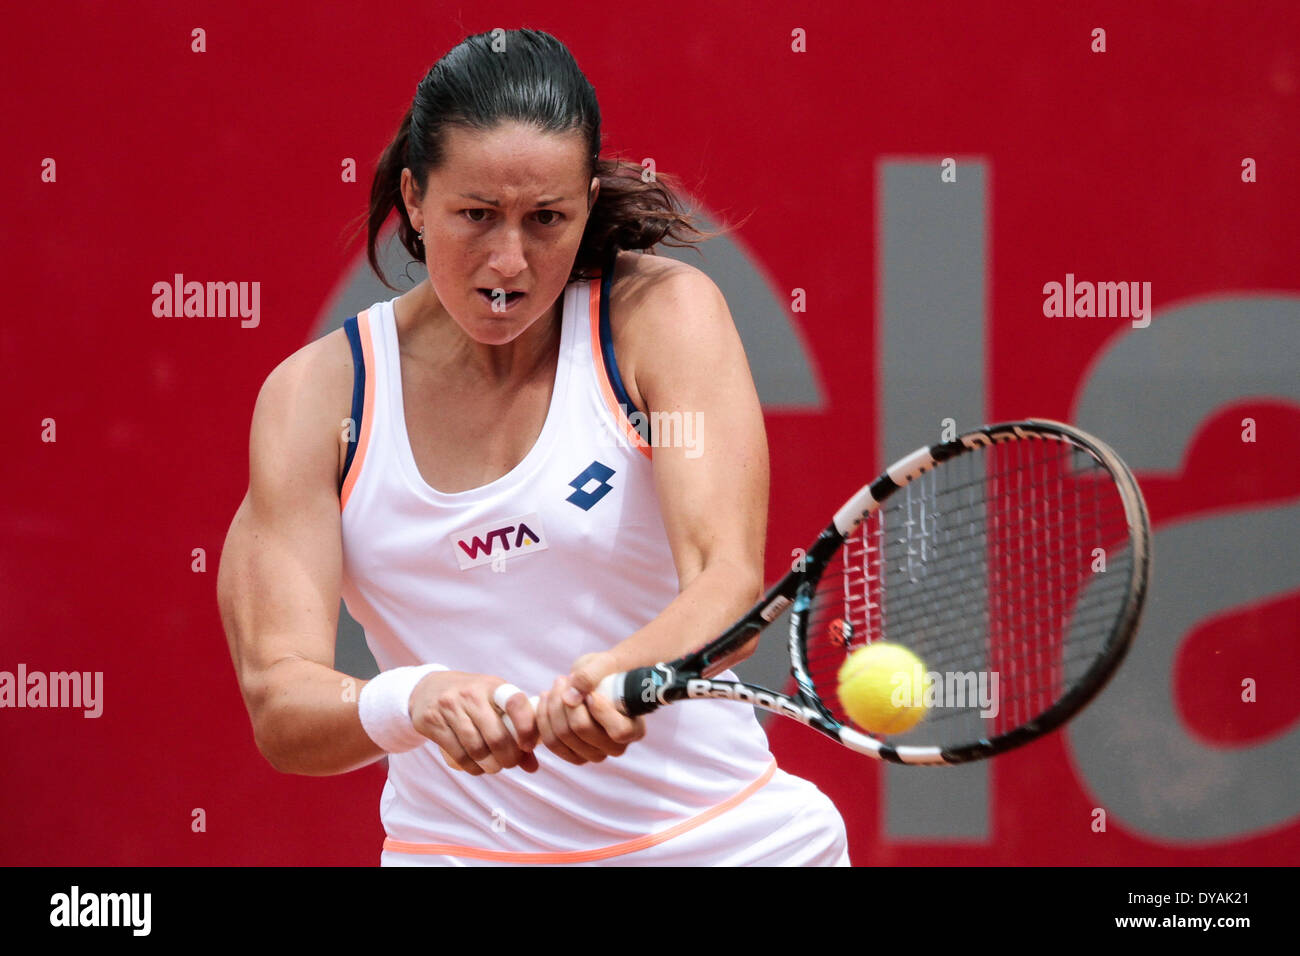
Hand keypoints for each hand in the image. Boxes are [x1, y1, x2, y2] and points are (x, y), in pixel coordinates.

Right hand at [408, 671, 539, 774]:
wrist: (428, 688)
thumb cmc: (472, 699)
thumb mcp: (494, 703)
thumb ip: (516, 730)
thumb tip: (532, 767)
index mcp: (493, 686)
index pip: (516, 703)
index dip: (526, 728)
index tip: (528, 745)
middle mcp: (471, 694)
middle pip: (497, 736)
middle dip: (509, 758)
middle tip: (511, 763)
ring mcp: (450, 707)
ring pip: (477, 749)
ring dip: (490, 766)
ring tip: (494, 766)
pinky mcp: (433, 723)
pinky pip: (458, 755)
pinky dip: (472, 767)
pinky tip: (477, 767)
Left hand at [536, 652, 645, 765]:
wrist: (597, 681)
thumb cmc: (606, 671)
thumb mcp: (604, 664)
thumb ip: (590, 676)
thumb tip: (570, 698)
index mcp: (634, 730)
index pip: (619, 730)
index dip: (600, 711)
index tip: (590, 692)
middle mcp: (616, 748)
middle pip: (583, 730)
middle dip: (566, 701)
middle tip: (562, 679)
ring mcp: (594, 754)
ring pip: (562, 736)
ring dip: (552, 707)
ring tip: (555, 686)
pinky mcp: (573, 755)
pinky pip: (551, 742)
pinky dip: (543, 718)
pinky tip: (545, 698)